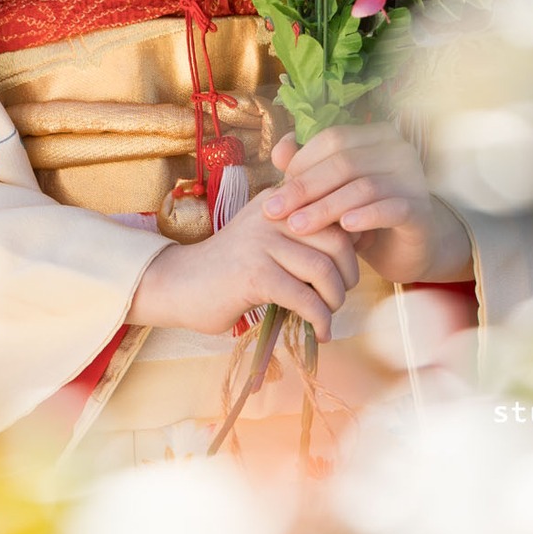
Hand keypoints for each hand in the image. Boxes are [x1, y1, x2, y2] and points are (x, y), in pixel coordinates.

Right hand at [128, 184, 360, 341]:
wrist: (178, 285)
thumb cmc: (228, 270)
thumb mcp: (266, 241)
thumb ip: (300, 238)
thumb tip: (354, 248)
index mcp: (279, 202)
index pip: (334, 213)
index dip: (353, 244)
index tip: (348, 271)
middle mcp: (273, 214)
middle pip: (337, 240)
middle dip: (348, 274)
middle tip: (339, 296)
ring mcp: (262, 242)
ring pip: (324, 269)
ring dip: (335, 300)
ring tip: (327, 315)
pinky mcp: (255, 274)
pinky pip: (304, 298)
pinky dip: (319, 319)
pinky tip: (319, 331)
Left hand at [261, 122, 473, 286]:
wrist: (404, 248)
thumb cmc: (362, 213)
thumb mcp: (331, 191)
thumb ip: (307, 168)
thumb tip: (279, 150)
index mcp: (376, 135)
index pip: (333, 139)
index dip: (300, 163)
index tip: (273, 193)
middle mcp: (398, 149)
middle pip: (344, 162)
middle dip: (304, 188)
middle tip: (274, 211)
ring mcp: (413, 177)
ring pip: (363, 187)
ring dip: (325, 207)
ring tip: (297, 226)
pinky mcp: (421, 209)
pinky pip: (391, 208)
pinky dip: (366, 216)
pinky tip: (344, 227)